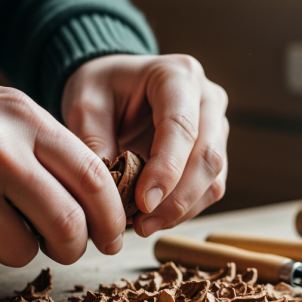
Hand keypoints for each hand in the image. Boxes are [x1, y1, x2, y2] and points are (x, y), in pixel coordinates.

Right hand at [0, 58, 126, 267]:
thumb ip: (47, 146)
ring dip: (19, 247)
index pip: (94, 178)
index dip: (112, 216)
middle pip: (67, 225)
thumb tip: (95, 199)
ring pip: (22, 251)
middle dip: (74, 245)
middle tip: (66, 246)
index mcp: (23, 118)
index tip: (114, 234)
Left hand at [61, 54, 228, 236]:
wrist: (115, 85)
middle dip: (177, 199)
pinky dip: (185, 209)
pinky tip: (155, 218)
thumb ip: (95, 144)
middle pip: (208, 156)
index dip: (166, 170)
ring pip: (214, 178)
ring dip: (182, 209)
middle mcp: (207, 98)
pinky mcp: (215, 151)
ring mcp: (216, 126)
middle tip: (143, 225)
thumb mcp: (84, 106)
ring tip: (144, 226)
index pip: (182, 127)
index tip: (143, 203)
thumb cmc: (101, 89)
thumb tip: (112, 194)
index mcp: (178, 75)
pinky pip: (209, 188)